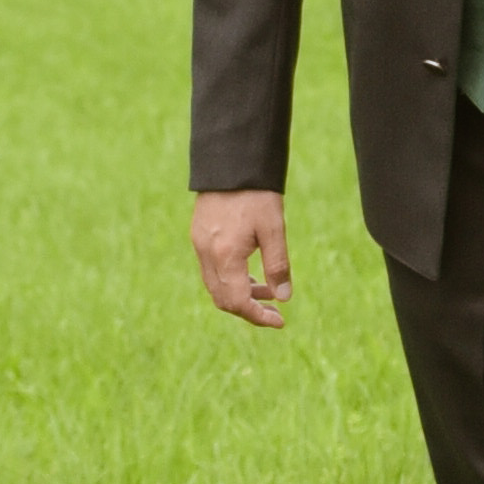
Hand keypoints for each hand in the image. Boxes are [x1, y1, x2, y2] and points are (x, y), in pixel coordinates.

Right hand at [192, 189, 292, 326]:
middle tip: (275, 311)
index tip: (279, 321)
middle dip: (249, 310)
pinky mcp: (199, 236)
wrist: (231, 162)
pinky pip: (212, 270)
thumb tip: (284, 299)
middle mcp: (207, 254)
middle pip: (223, 299)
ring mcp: (200, 245)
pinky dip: (231, 279)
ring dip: (240, 295)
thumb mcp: (274, 229)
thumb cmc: (257, 194)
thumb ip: (278, 265)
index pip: (237, 302)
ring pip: (216, 286)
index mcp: (225, 255)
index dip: (258, 317)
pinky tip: (251, 273)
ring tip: (268, 291)